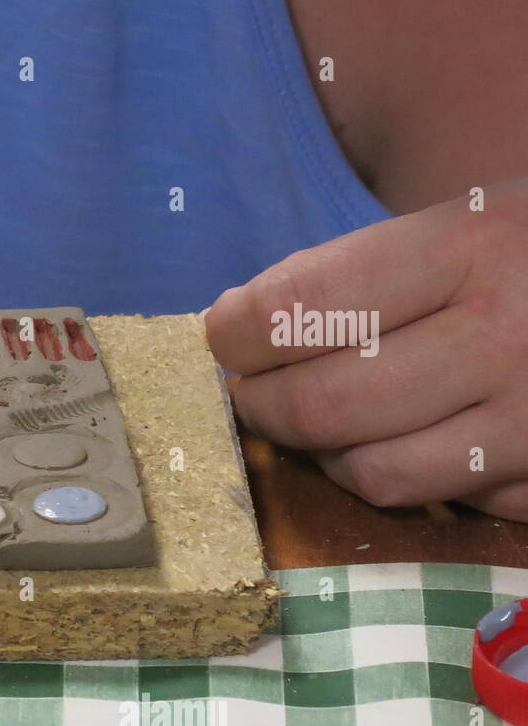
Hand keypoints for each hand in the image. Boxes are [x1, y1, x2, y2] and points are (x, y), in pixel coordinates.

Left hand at [207, 179, 527, 521]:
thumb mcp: (469, 219)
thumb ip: (359, 273)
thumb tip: (239, 329)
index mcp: (473, 245)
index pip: (295, 310)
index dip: (233, 332)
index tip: (225, 333)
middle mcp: (507, 335)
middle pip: (320, 407)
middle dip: (259, 404)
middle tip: (253, 389)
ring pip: (371, 475)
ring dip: (328, 453)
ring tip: (331, 419)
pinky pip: (444, 506)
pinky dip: (410, 480)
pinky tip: (418, 440)